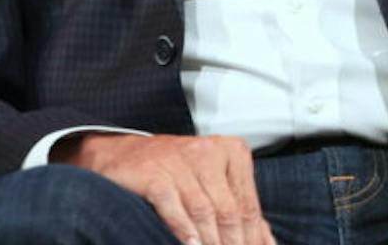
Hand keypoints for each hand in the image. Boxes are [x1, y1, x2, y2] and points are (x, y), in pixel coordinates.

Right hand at [55, 133, 275, 244]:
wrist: (119, 155)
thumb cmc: (172, 172)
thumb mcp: (211, 184)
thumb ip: (240, 210)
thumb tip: (267, 243)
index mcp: (230, 152)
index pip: (248, 205)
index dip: (253, 239)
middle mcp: (207, 152)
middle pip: (229, 211)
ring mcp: (178, 161)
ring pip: (204, 211)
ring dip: (212, 243)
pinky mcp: (153, 173)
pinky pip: (173, 206)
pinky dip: (183, 231)